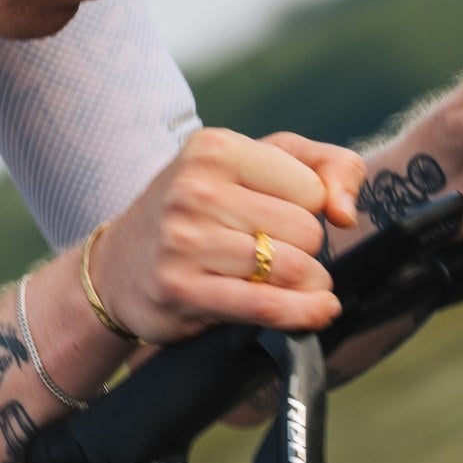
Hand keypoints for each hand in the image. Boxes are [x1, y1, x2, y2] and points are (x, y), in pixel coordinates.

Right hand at [94, 127, 365, 345]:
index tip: (280, 218)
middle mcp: (194, 188)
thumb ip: (322, 165)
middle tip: (275, 254)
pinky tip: (317, 312)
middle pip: (306, 231)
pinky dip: (302, 314)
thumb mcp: (253, 167)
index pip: (311, 188)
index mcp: (214, 148)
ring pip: (292, 269)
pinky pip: (265, 305)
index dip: (308, 210)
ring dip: (306, 284)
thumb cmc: (197, 213)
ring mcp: (183, 240)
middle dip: (305, 250)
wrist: (116, 266)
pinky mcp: (180, 288)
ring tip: (291, 283)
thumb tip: (346, 211)